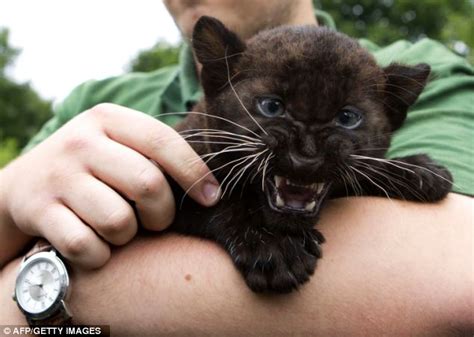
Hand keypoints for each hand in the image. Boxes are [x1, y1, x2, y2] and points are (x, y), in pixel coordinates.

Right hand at [0, 103, 219, 267]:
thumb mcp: (118, 143)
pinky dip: (100, 255)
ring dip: (128, 236)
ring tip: (120, 229)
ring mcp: (58, 176)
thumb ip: (156, 153)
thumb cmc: (92, 166)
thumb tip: (210, 187)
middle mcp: (81, 142)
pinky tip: (97, 246)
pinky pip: (87, 246)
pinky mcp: (39, 210)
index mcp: (109, 119)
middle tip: (157, 220)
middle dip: (162, 213)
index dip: (194, 172)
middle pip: (148, 185)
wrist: (25, 184)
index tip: (211, 197)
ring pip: (119, 221)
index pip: (163, 141)